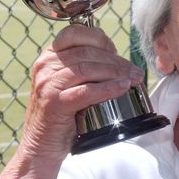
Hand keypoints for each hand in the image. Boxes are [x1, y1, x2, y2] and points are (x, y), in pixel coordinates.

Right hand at [19, 24, 145, 160]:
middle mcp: (45, 65)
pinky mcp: (53, 103)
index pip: (76, 33)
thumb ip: (88, 67)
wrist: (42, 146)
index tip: (117, 52)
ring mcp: (47, 83)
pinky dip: (107, 88)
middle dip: (116, 61)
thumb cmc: (64, 114)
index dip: (101, 39)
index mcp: (49, 56)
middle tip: (136, 72)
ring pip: (87, 69)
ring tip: (133, 80)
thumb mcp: (72, 83)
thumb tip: (121, 61)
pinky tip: (122, 88)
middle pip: (87, 53)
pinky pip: (86, 91)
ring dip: (116, 73)